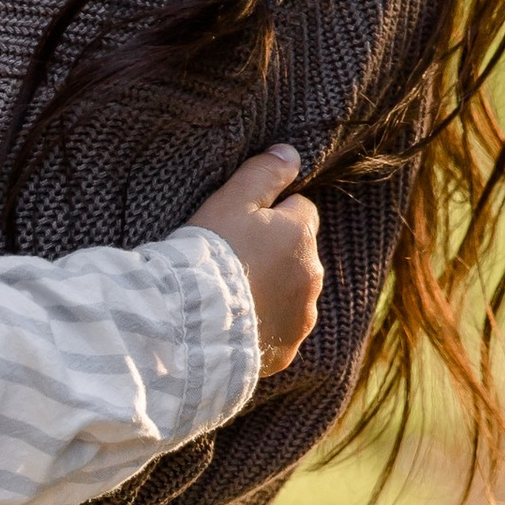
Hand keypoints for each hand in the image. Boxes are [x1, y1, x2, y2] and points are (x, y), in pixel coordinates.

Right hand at [190, 143, 324, 370]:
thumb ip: (264, 173)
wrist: (192, 322)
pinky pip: (279, 332)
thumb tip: (291, 153)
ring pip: (293, 295)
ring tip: (231, 295)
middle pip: (299, 256)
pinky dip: (263, 327)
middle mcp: (312, 278)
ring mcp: (301, 318)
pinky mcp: (286, 351)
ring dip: (272, 292)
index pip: (301, 211)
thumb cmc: (209, 254)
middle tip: (233, 260)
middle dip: (276, 255)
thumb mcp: (231, 200)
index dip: (272, 214)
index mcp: (301, 236)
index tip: (242, 225)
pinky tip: (233, 325)